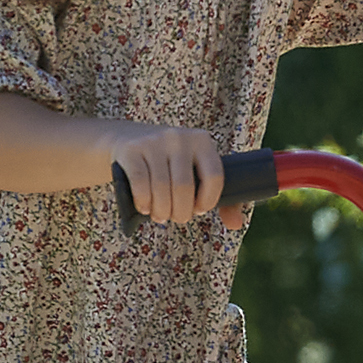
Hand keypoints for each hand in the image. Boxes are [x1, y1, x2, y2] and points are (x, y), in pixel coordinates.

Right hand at [108, 122, 228, 225]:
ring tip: (160, 215)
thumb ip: (220, 197)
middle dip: (180, 212)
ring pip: (161, 188)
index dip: (208, 201)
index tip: (198, 209)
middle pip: (185, 187)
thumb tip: (236, 224)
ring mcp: (154, 142)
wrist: (126, 139)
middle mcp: (179, 138)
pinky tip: (145, 208)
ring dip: (161, 211)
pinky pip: (141, 184)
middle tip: (176, 217)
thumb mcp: (195, 171)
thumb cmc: (169, 163)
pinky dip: (144, 202)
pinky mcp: (132, 150)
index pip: (214, 176)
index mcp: (202, 141)